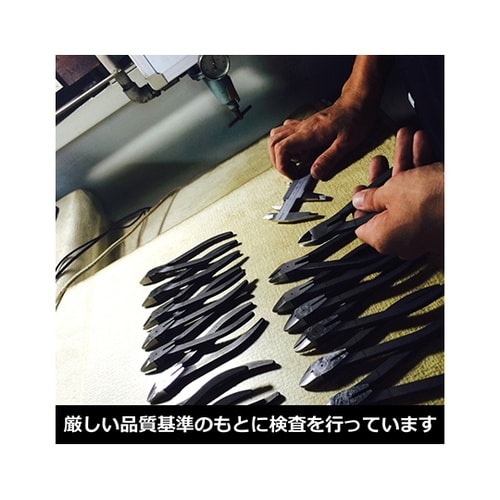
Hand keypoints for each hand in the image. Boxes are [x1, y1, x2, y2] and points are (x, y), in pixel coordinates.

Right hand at [268, 93, 377, 180]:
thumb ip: (329, 159)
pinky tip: (298, 150)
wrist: (358, 101)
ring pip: (276, 136)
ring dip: (278, 152)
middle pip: (273, 143)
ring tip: (293, 163)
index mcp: (309, 133)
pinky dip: (285, 143)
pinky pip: (285, 131)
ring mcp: (302, 125)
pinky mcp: (305, 124)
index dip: (282, 166)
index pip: (281, 149)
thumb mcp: (346, 143)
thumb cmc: (355, 118)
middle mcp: (302, 128)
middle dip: (277, 161)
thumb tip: (314, 173)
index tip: (294, 175)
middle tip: (292, 171)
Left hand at [352, 128, 443, 259]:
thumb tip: (359, 200)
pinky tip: (421, 143)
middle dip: (383, 175)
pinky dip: (421, 169)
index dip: (360, 204)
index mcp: (383, 238)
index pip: (363, 223)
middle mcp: (401, 238)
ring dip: (405, 163)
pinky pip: (424, 192)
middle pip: (385, 204)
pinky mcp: (437, 215)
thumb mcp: (388, 193)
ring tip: (405, 138)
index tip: (360, 188)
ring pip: (407, 193)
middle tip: (379, 161)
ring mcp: (421, 227)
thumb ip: (370, 197)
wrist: (469, 197)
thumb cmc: (427, 201)